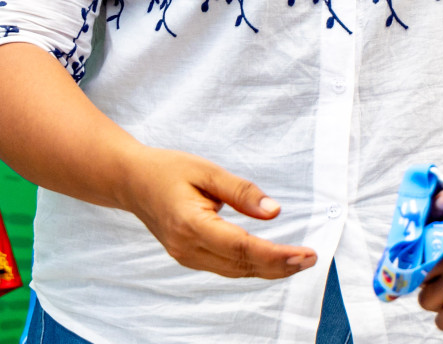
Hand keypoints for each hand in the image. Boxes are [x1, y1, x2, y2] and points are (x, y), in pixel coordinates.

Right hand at [124, 146, 316, 279]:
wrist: (131, 181)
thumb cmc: (167, 170)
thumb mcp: (206, 170)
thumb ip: (241, 192)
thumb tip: (274, 212)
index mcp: (190, 224)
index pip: (241, 247)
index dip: (276, 254)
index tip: (305, 253)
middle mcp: (186, 247)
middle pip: (241, 265)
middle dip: (279, 265)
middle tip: (311, 258)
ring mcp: (185, 256)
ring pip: (234, 271)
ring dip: (268, 269)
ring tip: (299, 261)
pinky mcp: (188, 256)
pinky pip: (225, 267)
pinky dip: (251, 266)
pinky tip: (272, 260)